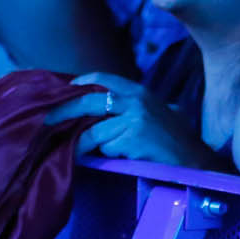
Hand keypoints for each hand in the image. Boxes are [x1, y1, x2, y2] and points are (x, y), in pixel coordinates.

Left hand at [45, 72, 214, 166]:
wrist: (193, 161)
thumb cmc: (169, 140)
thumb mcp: (150, 114)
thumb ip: (125, 108)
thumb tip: (88, 112)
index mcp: (139, 91)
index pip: (103, 78)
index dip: (80, 84)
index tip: (62, 92)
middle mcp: (136, 100)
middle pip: (89, 101)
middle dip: (64, 112)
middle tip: (46, 121)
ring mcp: (135, 118)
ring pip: (95, 132)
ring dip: (89, 145)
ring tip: (96, 153)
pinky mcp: (134, 138)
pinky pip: (107, 149)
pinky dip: (110, 156)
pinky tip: (125, 158)